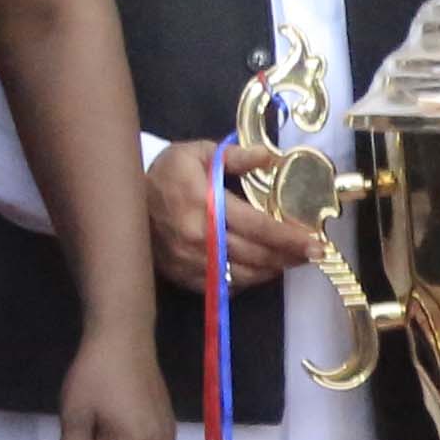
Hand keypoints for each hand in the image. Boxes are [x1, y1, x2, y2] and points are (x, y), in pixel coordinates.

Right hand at [147, 141, 326, 292]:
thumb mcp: (198, 152)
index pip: (258, 227)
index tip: (316, 243)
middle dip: (289, 256)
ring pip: (243, 275)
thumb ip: (236, 157)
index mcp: (206, 205)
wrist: (123, 198)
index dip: (290, 237)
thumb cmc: (167, 173)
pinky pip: (223, 286)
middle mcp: (199, 238)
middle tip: (313, 253)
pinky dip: (246, 280)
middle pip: (256, 255)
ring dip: (272, 270)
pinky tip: (260, 269)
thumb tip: (271, 156)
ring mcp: (190, 261)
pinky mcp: (183, 276)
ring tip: (291, 260)